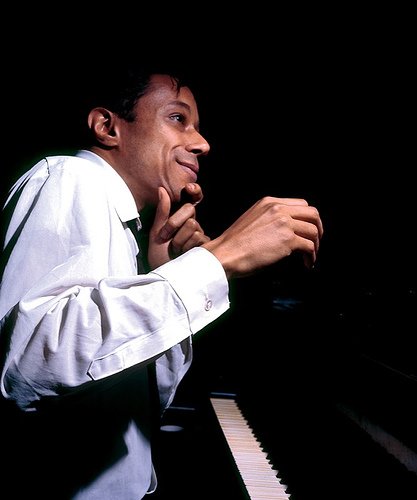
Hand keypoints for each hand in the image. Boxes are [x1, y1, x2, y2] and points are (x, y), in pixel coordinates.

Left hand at [147, 183, 209, 268]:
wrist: (164, 276)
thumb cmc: (158, 256)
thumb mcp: (156, 232)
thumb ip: (162, 212)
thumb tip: (162, 189)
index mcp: (181, 219)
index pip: (191, 200)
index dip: (195, 191)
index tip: (189, 187)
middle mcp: (192, 225)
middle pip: (189, 211)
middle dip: (173, 225)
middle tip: (166, 238)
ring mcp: (200, 236)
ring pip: (193, 225)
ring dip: (179, 240)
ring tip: (175, 251)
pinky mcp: (206, 247)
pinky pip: (198, 237)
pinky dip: (186, 247)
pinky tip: (184, 255)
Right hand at [203, 197, 323, 278]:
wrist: (225, 254)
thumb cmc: (234, 243)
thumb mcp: (251, 219)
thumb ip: (268, 218)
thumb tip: (283, 230)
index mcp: (269, 202)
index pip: (301, 204)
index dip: (307, 218)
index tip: (308, 230)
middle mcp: (278, 209)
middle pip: (312, 213)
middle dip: (318, 229)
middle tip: (316, 242)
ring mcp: (284, 223)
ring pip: (313, 230)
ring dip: (316, 245)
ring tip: (311, 256)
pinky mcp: (287, 240)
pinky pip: (309, 246)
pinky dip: (311, 256)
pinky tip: (306, 264)